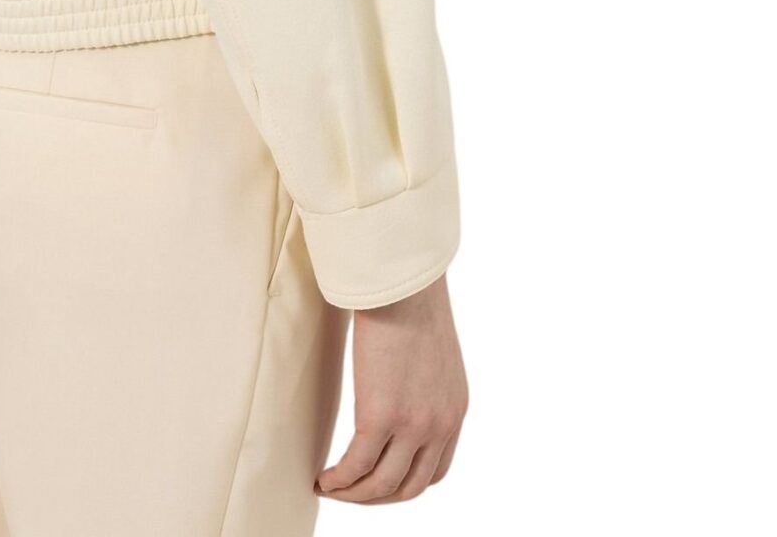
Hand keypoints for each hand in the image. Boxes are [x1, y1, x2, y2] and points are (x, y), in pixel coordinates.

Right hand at [314, 272, 467, 504]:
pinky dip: (338, 480)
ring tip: (329, 488)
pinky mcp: (381, 417)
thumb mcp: (433, 353)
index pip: (435, 471)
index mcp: (454, 410)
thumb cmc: (411, 301)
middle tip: (348, 492)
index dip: (403, 484)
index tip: (376, 480)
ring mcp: (413, 425)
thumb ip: (424, 382)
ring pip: (381, 485)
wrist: (402, 281)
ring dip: (352, 495)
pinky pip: (356, 466)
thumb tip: (397, 386)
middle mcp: (439, 425)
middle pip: (409, 488)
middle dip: (375, 497)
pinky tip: (322, 477)